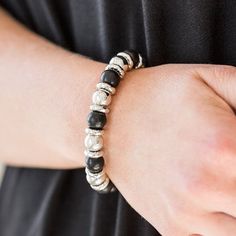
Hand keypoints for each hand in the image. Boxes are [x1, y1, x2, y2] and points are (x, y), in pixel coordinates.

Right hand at [105, 64, 235, 234]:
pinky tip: (215, 198)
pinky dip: (224, 222)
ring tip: (226, 179)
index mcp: (223, 145)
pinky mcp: (171, 226)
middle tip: (233, 163)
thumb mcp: (210, 78)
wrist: (109, 120)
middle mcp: (206, 187)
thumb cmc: (157, 96)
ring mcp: (185, 214)